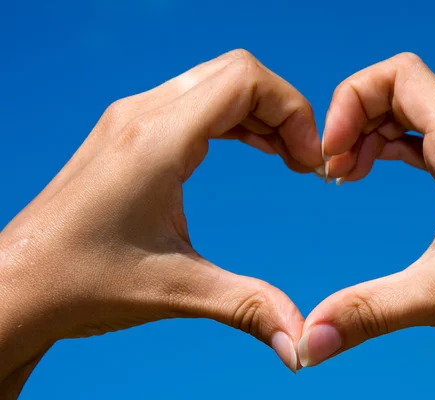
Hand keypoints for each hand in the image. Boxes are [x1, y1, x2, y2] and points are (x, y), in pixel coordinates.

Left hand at [0, 49, 322, 396]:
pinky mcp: (127, 132)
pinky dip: (233, 119)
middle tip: (302, 162)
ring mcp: (131, 119)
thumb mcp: (176, 291)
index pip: (245, 80)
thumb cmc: (82, 283)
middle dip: (283, 111)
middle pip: (236, 74)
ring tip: (286, 157)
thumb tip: (301, 344)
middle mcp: (142, 115)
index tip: (309, 163)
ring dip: (259, 113)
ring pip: (216, 83)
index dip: (293, 111)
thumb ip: (248, 306)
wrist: (16, 287)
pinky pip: (195, 101)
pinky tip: (251, 148)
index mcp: (156, 139)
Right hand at [300, 53, 434, 397]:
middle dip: (354, 121)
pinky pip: (427, 144)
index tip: (332, 153)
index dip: (351, 101)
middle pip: (399, 92)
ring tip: (348, 176)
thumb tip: (312, 338)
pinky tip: (377, 175)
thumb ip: (370, 310)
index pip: (398, 75)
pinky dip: (393, 151)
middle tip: (332, 172)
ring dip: (372, 136)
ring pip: (413, 117)